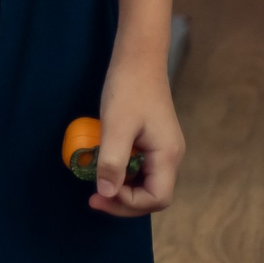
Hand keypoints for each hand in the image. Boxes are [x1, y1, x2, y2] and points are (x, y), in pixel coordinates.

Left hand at [90, 50, 183, 215]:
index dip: (129, 203)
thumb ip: (112, 161)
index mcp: (167, 156)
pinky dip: (123, 173)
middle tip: (93, 199)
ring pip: (146, 182)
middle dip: (123, 201)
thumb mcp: (116, 126)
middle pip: (153, 195)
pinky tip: (104, 166)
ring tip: (96, 185)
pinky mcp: (152, 141)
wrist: (138, 59)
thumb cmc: (128, 90)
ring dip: (122, 189)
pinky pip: (140, 167)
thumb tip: (106, 194)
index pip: (157, 198)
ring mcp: (162, 149)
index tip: (100, 193)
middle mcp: (170, 157)